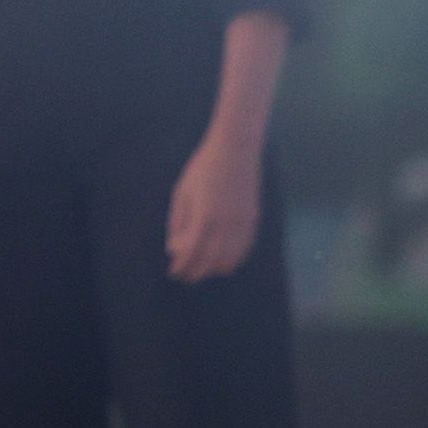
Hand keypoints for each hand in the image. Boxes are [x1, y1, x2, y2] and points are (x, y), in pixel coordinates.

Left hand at [166, 132, 263, 281]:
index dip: (183, 267)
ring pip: (231, 259)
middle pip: (211, 262)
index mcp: (204, 217)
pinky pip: (244, 249)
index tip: (174, 273)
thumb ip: (178, 223)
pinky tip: (221, 260)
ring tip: (200, 269)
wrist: (236, 151)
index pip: (192, 253)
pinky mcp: (254, 220)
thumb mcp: (181, 193)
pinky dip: (232, 259)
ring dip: (214, 269)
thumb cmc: (202, 169)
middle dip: (196, 272)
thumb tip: (174, 250)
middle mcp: (226, 224)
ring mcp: (243, 224)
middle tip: (184, 276)